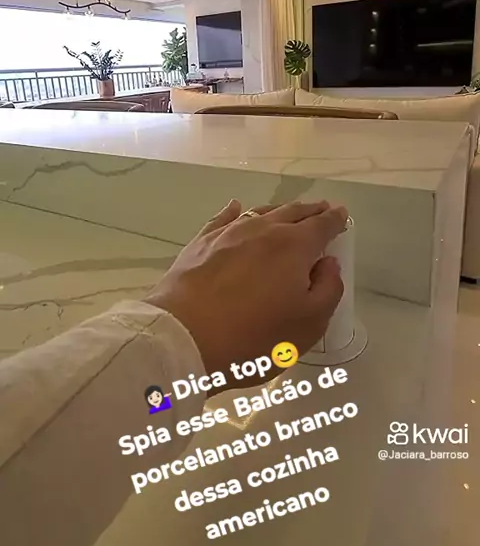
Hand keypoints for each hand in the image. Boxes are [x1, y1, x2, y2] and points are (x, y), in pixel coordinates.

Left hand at [146, 200, 347, 383]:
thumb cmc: (254, 337)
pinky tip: (237, 207)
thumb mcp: (308, 324)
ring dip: (279, 211)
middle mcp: (263, 230)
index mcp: (294, 246)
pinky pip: (223, 218)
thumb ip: (328, 289)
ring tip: (288, 212)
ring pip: (261, 213)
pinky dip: (236, 211)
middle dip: (310, 211)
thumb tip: (328, 263)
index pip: (322, 225)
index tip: (342, 216)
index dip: (335, 220)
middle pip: (292, 212)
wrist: (183, 337)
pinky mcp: (201, 243)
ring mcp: (229, 233)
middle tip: (322, 209)